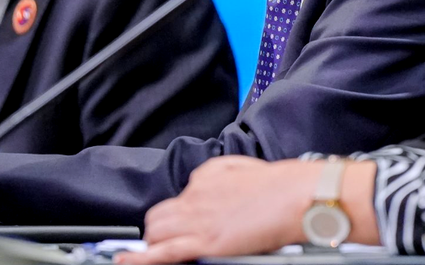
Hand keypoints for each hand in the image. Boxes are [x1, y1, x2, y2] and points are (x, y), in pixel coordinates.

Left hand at [121, 157, 379, 264]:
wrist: (295, 195)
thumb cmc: (281, 185)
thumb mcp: (243, 168)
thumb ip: (219, 175)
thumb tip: (205, 183)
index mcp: (206, 176)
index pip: (179, 197)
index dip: (180, 214)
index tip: (184, 223)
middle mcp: (196, 194)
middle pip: (159, 215)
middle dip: (160, 230)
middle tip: (168, 242)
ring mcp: (199, 219)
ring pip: (157, 232)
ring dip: (154, 243)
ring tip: (157, 254)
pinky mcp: (205, 242)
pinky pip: (164, 252)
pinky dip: (142, 259)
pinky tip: (129, 262)